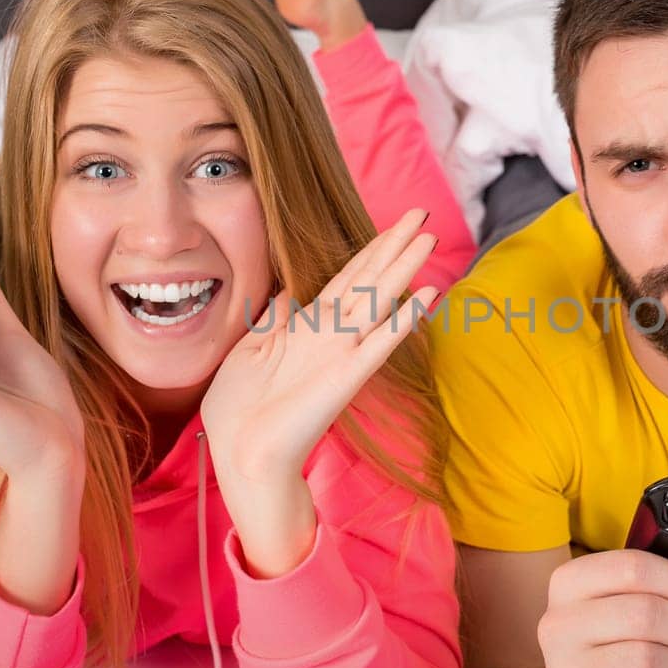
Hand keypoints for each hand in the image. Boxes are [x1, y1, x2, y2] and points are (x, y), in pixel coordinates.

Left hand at [199, 208, 437, 566]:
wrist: (241, 454)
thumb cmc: (239, 409)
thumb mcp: (248, 351)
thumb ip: (273, 321)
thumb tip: (285, 294)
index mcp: (308, 327)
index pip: (347, 279)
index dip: (370, 249)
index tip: (393, 225)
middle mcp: (332, 335)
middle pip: (370, 279)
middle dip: (395, 245)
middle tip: (423, 214)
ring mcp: (342, 353)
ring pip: (378, 299)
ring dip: (404, 267)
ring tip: (428, 237)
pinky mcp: (347, 376)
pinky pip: (381, 342)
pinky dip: (403, 319)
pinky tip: (427, 295)